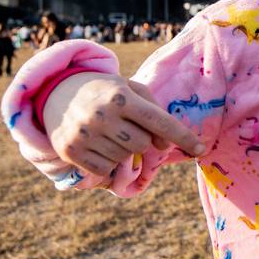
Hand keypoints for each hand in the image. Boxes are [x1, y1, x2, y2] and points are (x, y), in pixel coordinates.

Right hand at [42, 73, 206, 178]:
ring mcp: (85, 135)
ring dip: (123, 149)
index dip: (183, 137)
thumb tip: (166, 145)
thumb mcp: (130, 88)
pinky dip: (107, 161)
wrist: (57, 92)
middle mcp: (102, 115)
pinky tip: (97, 143)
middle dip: (142, 138)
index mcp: (121, 96)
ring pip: (124, 158)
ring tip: (108, 131)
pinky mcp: (71, 152)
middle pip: (143, 144)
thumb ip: (154, 111)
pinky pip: (105, 170)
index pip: (160, 121)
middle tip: (126, 125)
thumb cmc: (105, 91)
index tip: (201, 149)